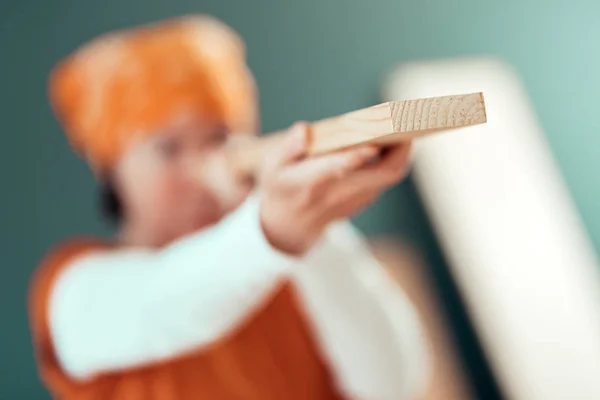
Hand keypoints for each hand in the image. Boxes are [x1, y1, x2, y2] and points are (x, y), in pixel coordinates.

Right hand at [258, 122, 411, 255]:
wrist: (289, 227)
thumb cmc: (281, 188)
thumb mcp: (272, 168)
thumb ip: (288, 148)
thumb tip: (304, 129)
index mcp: (309, 183)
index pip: (335, 171)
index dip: (354, 159)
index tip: (371, 145)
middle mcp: (338, 193)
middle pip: (382, 174)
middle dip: (399, 148)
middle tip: (407, 120)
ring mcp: (356, 199)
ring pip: (390, 175)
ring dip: (402, 148)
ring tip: (407, 120)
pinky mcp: (365, 198)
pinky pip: (387, 175)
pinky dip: (395, 154)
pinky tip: (396, 133)